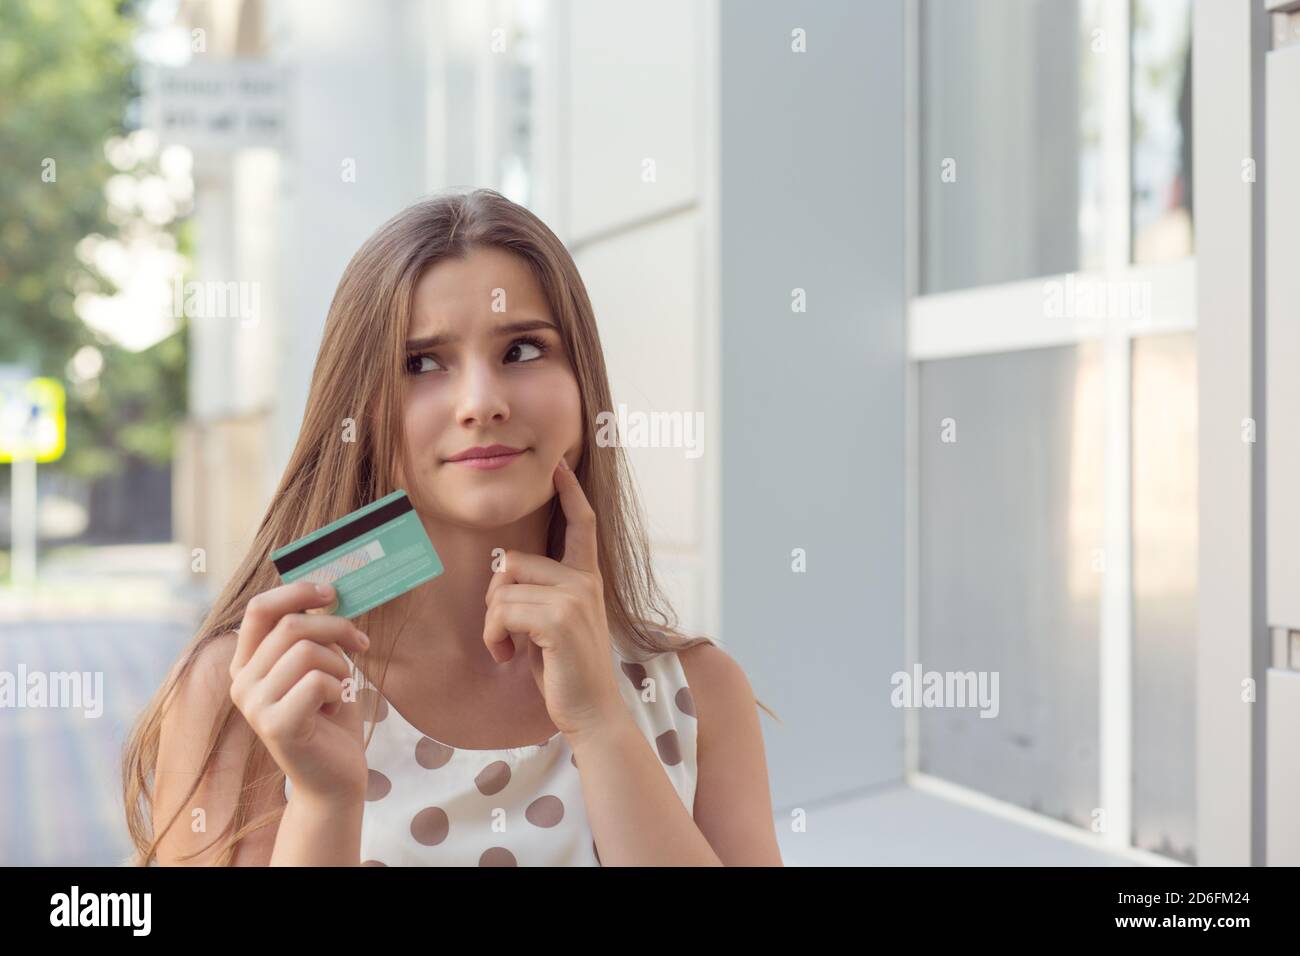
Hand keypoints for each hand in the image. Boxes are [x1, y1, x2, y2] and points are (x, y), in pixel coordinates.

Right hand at [229, 581, 370, 804]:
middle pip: (292, 625)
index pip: (260, 608)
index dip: (296, 592)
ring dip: (340, 666)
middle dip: (337, 628)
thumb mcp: (322, 664)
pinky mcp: (275, 725)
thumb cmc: (331, 717)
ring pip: (308, 652)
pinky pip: (316, 682)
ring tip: (339, 689)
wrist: (336, 777)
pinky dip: (338, 690)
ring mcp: (254, 705)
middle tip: (360, 644)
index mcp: (248, 662)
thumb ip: (313, 634)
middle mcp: (242, 682)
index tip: (331, 592)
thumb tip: (325, 592)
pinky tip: (333, 709)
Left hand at [483, 458, 626, 740]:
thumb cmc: (566, 671)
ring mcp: (574, 598)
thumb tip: (504, 569)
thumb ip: (539, 592)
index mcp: (586, 579)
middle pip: (512, 562)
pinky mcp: (559, 619)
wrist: (590, 712)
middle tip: (508, 634)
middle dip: (496, 600)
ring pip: (502, 588)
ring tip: (510, 648)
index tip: (560, 466)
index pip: (582, 524)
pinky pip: (501, 611)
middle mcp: (584, 581)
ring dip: (492, 625)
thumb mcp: (552, 623)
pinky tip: (509, 656)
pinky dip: (494, 637)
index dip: (570, 492)